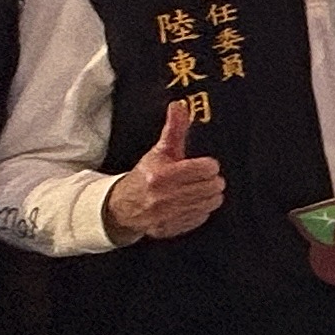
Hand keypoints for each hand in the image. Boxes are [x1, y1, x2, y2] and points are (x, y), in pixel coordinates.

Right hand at [105, 108, 224, 243]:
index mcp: (162, 176)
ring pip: (209, 203)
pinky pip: (200, 218)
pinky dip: (201, 210)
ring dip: (210, 195)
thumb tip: (179, 105)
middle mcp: (164, 197)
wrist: (122, 207)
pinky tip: (194, 203)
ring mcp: (167, 216)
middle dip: (212, 180)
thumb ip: (174, 129)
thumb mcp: (159, 151)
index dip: (209, 165)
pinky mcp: (170, 229)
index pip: (206, 169)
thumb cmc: (145, 175)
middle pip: (211, 187)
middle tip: (206, 177)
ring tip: (203, 189)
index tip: (206, 165)